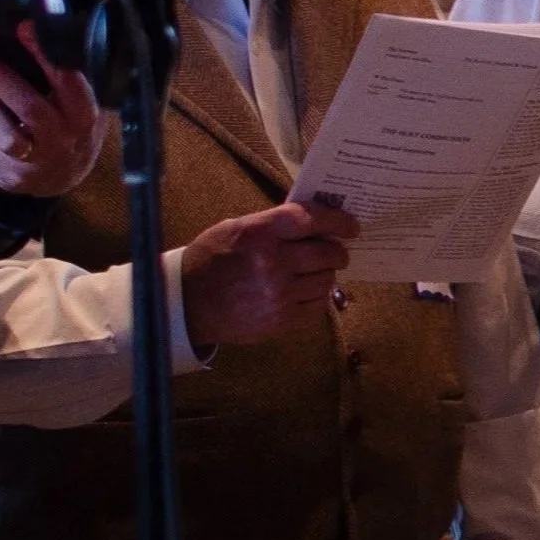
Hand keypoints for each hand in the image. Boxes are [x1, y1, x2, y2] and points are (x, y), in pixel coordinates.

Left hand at [0, 25, 104, 197]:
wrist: (64, 179)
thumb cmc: (71, 129)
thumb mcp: (84, 105)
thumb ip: (73, 79)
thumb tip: (49, 31)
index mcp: (84, 117)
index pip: (67, 81)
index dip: (43, 53)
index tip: (22, 28)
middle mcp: (62, 141)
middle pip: (29, 107)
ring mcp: (35, 163)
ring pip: (5, 135)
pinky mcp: (10, 175)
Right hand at [179, 200, 356, 348]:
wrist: (189, 304)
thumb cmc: (212, 259)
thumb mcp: (236, 228)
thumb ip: (272, 224)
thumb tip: (312, 221)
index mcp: (260, 233)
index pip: (312, 220)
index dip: (337, 221)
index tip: (351, 226)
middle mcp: (273, 262)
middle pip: (326, 253)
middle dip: (337, 251)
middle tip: (336, 251)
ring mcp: (279, 294)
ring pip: (325, 281)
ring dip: (327, 274)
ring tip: (319, 272)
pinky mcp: (281, 320)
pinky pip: (317, 306)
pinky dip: (318, 296)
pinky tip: (308, 291)